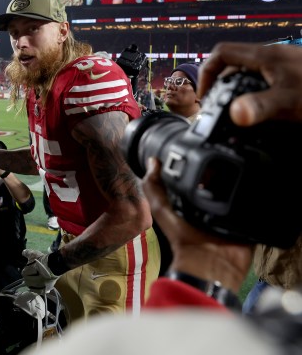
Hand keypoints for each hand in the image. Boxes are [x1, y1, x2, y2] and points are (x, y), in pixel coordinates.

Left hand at [21, 249, 58, 292]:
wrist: (55, 265)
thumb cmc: (42, 259)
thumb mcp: (34, 254)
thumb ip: (27, 253)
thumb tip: (23, 252)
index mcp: (26, 273)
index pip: (24, 273)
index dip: (28, 270)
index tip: (32, 268)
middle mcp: (30, 281)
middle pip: (28, 281)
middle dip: (30, 278)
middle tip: (35, 274)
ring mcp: (37, 286)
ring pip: (33, 287)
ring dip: (34, 284)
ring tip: (38, 280)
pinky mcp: (44, 290)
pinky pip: (39, 291)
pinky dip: (39, 289)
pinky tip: (41, 286)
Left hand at [142, 157, 251, 291]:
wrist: (209, 262)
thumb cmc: (183, 237)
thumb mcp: (162, 209)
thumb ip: (153, 188)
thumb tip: (153, 161)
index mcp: (192, 198)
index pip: (198, 175)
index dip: (199, 162)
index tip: (203, 147)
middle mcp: (212, 203)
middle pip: (220, 179)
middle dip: (223, 168)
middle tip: (227, 155)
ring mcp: (232, 210)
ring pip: (240, 188)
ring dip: (241, 180)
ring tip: (243, 165)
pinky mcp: (249, 218)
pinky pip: (256, 203)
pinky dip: (255, 195)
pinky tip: (255, 183)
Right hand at [199, 42, 301, 126]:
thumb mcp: (289, 103)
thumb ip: (259, 107)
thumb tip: (234, 114)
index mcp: (266, 56)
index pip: (221, 53)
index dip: (206, 72)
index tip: (205, 94)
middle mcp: (272, 55)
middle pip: (233, 61)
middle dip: (219, 83)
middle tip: (216, 105)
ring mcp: (282, 62)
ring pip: (248, 69)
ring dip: (235, 86)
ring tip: (233, 107)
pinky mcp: (291, 71)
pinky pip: (263, 76)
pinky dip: (252, 89)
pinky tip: (258, 105)